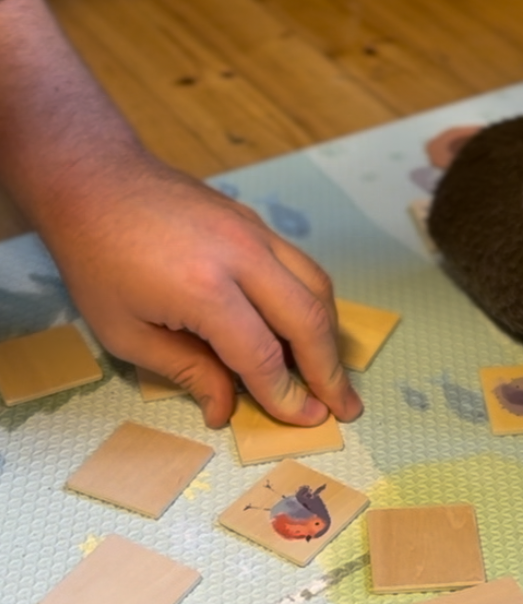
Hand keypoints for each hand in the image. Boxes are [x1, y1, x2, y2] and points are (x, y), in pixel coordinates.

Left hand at [44, 153, 362, 429]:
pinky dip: (313, 300)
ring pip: (316, 284)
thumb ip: (185, 370)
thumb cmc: (97, 262)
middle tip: (346, 405)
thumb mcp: (126, 333)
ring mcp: (253, 232)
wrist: (96, 183)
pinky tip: (308, 325)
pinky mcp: (254, 221)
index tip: (304, 420)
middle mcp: (242, 256)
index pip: (262, 355)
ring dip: (331, 332)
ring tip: (334, 370)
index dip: (285, 395)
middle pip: (307, 318)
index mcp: (205, 290)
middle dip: (330, 370)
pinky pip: (299, 264)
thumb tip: (225, 408)